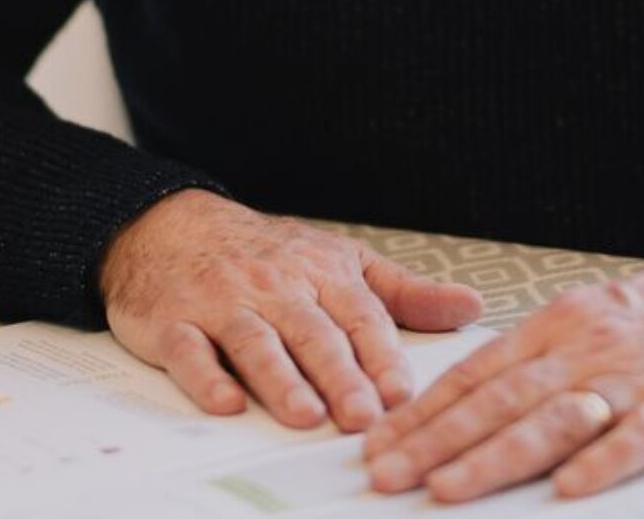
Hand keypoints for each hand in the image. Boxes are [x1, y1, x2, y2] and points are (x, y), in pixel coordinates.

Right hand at [96, 190, 484, 431]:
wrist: (172, 226)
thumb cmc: (267, 254)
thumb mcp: (342, 262)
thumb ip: (404, 294)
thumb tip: (471, 307)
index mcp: (321, 274)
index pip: (360, 316)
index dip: (383, 356)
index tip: (403, 393)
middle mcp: (275, 288)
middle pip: (312, 334)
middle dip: (340, 376)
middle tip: (363, 416)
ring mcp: (223, 304)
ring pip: (255, 343)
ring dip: (281, 379)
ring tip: (306, 414)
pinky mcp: (175, 323)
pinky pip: (190, 351)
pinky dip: (206, 378)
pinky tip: (226, 403)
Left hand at [360, 247, 643, 502]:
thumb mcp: (600, 321)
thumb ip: (545, 360)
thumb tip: (475, 405)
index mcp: (562, 324)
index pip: (478, 372)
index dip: (423, 412)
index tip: (375, 445)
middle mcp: (590, 347)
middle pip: (501, 399)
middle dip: (435, 442)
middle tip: (383, 477)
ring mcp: (640, 376)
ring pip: (555, 420)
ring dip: (496, 457)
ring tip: (447, 490)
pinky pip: (643, 436)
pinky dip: (605, 462)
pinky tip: (570, 490)